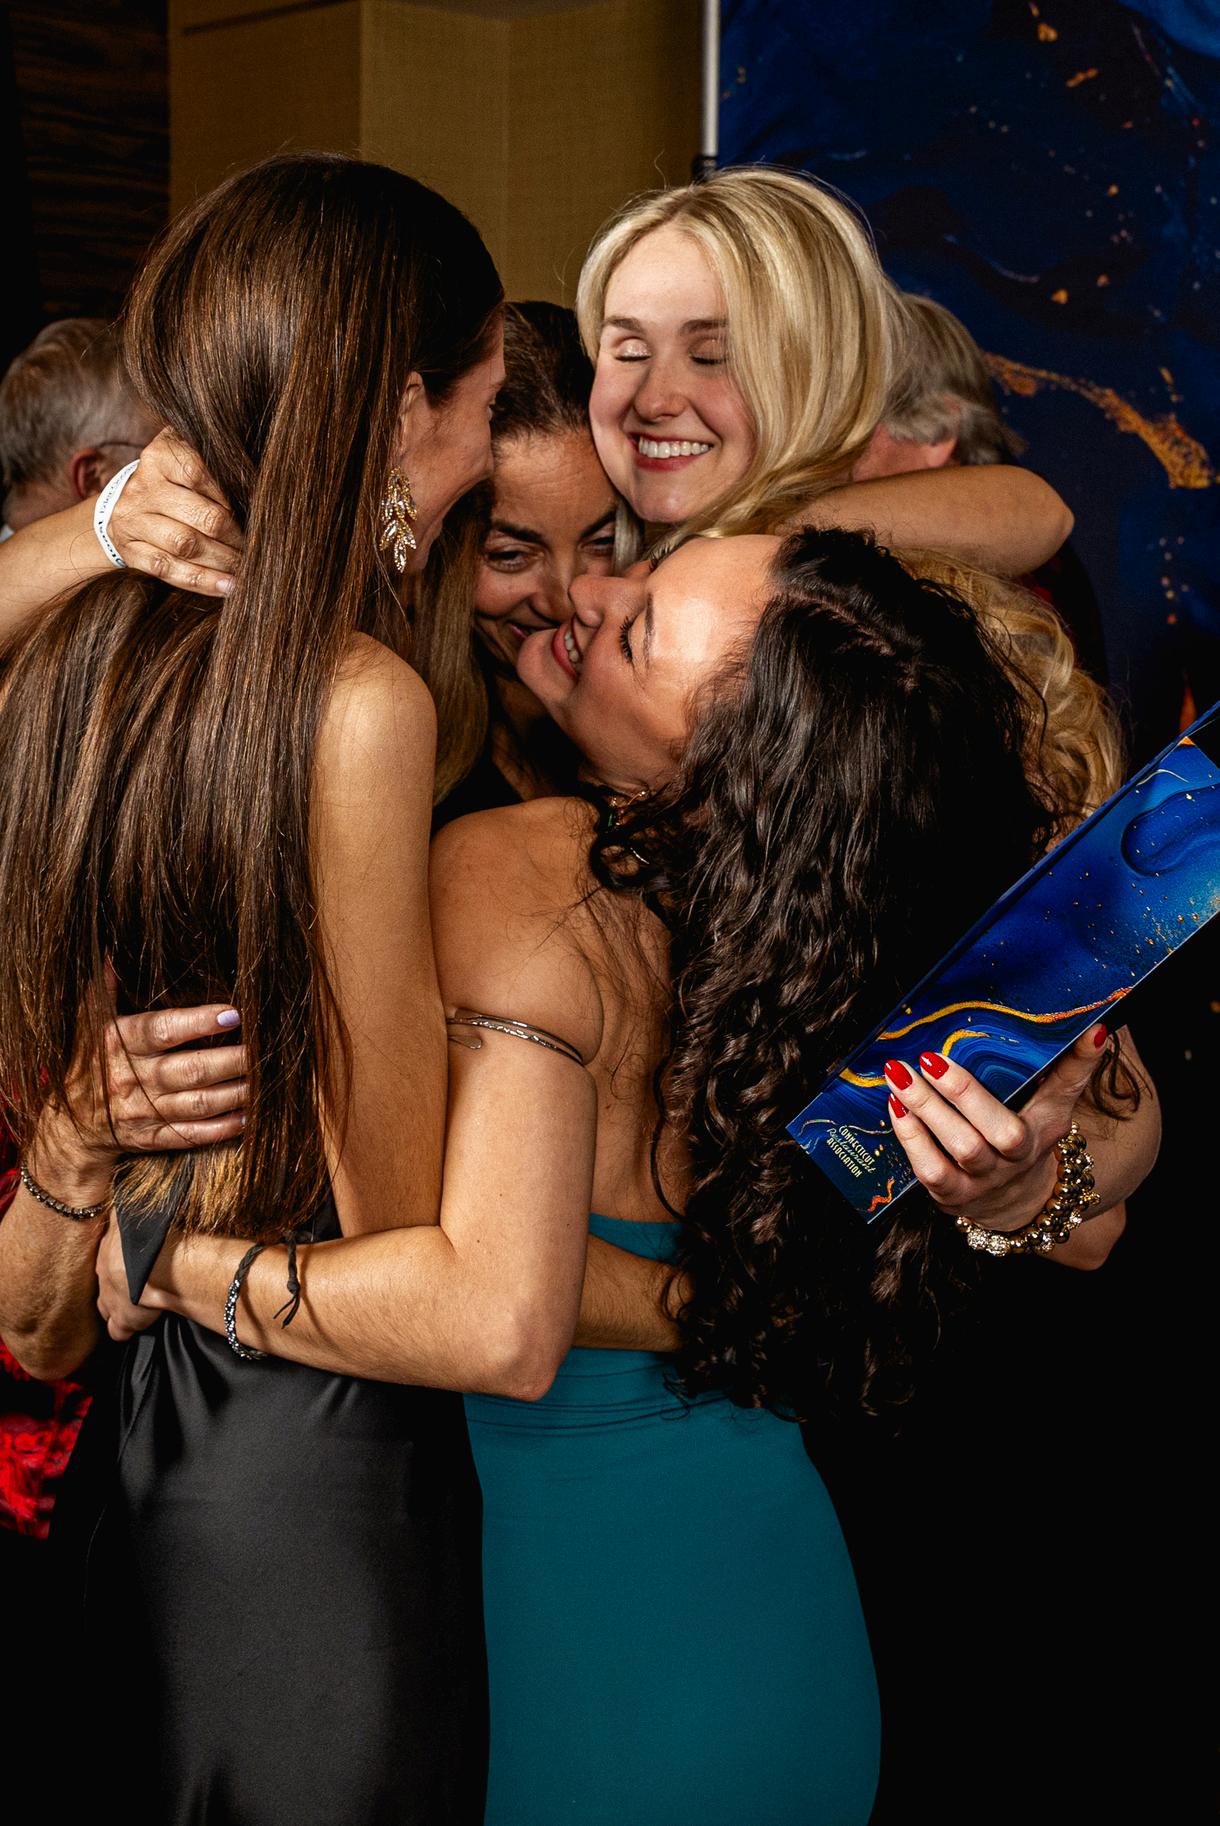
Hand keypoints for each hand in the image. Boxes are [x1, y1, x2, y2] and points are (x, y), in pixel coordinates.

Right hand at [31, 994, 248, 1200]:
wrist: (70, 1125)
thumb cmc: (88, 1063)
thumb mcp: (88, 1023)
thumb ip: (104, 988)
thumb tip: (110, 950)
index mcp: (118, 1043)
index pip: (162, 1030)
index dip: (198, 1022)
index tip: (234, 1014)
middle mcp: (132, 1078)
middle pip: (191, 1070)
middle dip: (233, 1060)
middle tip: (265, 1049)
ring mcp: (144, 1112)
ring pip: (199, 1103)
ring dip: (237, 1093)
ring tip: (267, 1079)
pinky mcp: (154, 1138)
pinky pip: (193, 1135)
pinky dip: (223, 1128)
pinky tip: (249, 1116)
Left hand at [95, 1218, 161, 1341]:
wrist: (154, 1263)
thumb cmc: (150, 1234)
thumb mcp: (131, 1213)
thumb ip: (125, 1208)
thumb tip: (120, 1186)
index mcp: (108, 1249)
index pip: (106, 1257)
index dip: (118, 1261)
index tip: (130, 1261)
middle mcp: (104, 1274)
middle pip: (103, 1282)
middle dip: (113, 1284)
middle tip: (131, 1284)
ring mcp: (111, 1299)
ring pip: (106, 1307)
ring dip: (117, 1308)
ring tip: (133, 1308)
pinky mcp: (122, 1319)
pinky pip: (118, 1331)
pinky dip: (125, 1330)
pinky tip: (134, 1328)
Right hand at [109, 429, 241, 595]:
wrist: (130, 503)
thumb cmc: (176, 482)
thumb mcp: (190, 460)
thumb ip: (217, 470)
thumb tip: (258, 495)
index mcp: (160, 456)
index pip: (199, 473)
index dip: (230, 495)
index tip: (253, 509)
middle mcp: (142, 486)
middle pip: (200, 515)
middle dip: (234, 536)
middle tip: (255, 548)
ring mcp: (132, 519)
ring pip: (184, 545)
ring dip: (222, 561)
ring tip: (246, 569)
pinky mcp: (129, 549)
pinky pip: (168, 570)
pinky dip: (203, 581)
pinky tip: (227, 587)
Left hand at [883, 1023, 1107, 1233]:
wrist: (1017, 1203)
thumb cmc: (1027, 1137)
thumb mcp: (1049, 1105)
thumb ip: (1064, 1068)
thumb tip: (1092, 1027)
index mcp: (1046, 1127)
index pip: (1066, 1091)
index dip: (1079, 1063)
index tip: (1091, 1031)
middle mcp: (1019, 1157)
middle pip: (1002, 1131)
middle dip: (964, 1092)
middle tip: (930, 1057)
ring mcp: (985, 1180)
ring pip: (961, 1148)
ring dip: (927, 1110)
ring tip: (900, 1074)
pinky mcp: (952, 1195)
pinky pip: (930, 1169)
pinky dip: (911, 1137)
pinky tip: (895, 1106)